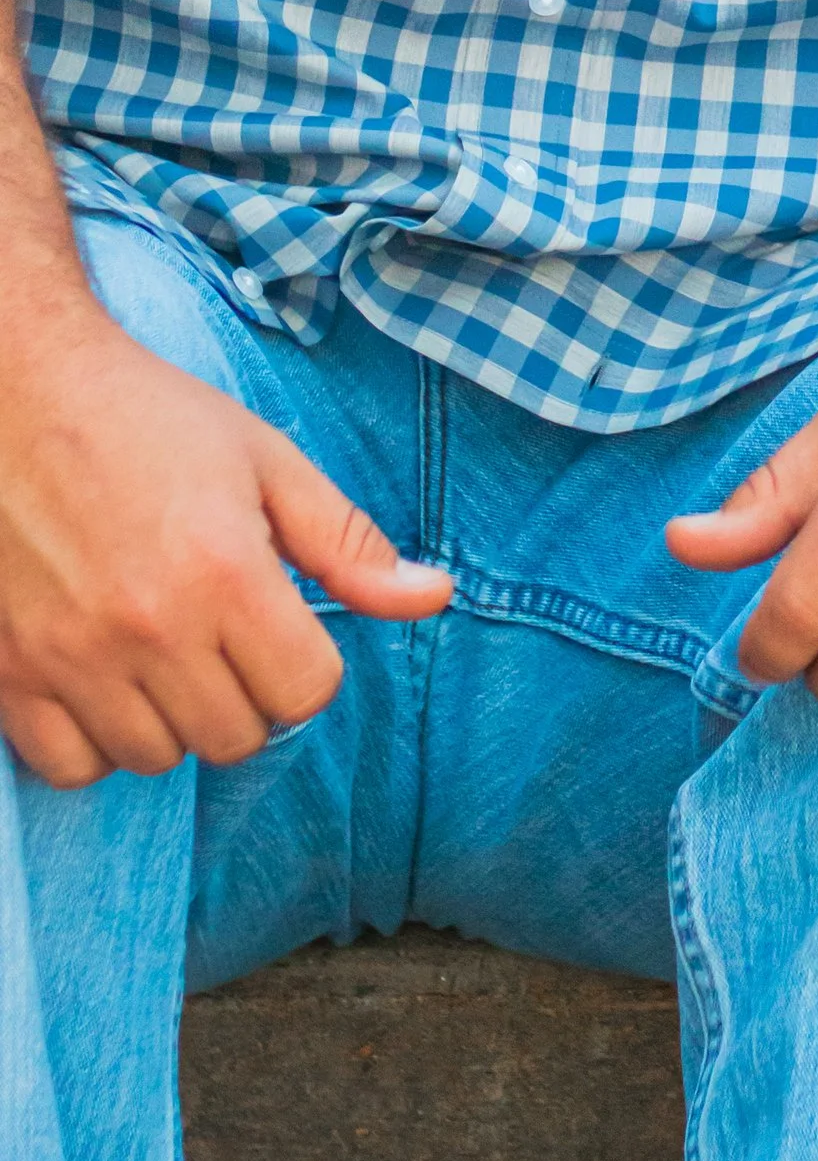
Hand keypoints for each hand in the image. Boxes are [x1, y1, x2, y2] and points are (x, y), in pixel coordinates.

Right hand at [0, 301, 451, 786]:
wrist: (24, 393)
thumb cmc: (151, 420)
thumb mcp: (268, 463)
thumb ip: (348, 543)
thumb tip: (432, 596)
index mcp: (226, 572)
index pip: (304, 693)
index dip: (305, 662)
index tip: (280, 624)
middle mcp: (151, 626)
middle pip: (236, 736)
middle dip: (246, 692)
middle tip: (221, 633)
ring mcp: (73, 657)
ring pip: (156, 758)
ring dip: (173, 717)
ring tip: (162, 647)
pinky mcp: (11, 673)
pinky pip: (73, 767)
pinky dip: (95, 740)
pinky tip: (105, 679)